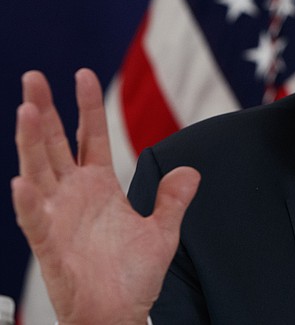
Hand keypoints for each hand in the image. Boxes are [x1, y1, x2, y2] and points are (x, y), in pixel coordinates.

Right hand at [11, 69, 199, 324]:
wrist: (119, 316)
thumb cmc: (132, 277)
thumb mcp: (162, 232)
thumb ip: (172, 200)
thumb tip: (190, 171)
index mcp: (99, 188)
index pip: (89, 137)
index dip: (87, 107)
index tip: (83, 74)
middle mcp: (74, 196)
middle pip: (54, 144)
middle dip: (44, 110)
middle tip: (33, 77)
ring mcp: (59, 218)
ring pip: (39, 171)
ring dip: (31, 142)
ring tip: (26, 109)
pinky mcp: (51, 247)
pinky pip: (36, 221)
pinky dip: (28, 202)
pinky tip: (23, 181)